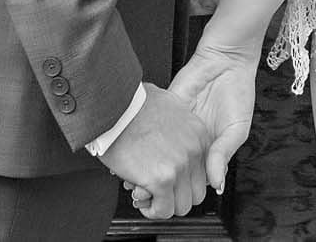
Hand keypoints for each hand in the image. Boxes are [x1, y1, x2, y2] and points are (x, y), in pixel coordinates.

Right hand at [98, 84, 210, 220]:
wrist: (113, 106)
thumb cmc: (131, 104)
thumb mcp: (167, 104)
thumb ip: (178, 122)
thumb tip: (172, 133)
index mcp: (198, 133)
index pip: (203, 171)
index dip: (184, 179)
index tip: (170, 179)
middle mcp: (194, 151)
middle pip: (197, 192)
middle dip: (176, 195)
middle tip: (158, 191)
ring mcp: (180, 166)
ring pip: (182, 206)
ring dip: (164, 205)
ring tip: (147, 195)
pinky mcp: (161, 179)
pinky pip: (164, 210)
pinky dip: (152, 210)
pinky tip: (141, 199)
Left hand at [144, 43, 254, 205]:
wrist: (225, 59)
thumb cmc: (238, 93)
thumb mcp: (237, 129)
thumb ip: (223, 154)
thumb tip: (216, 184)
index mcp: (208, 152)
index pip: (189, 182)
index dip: (177, 193)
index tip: (164, 201)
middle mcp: (189, 143)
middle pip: (168, 172)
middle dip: (156, 185)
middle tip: (142, 195)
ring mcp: (176, 128)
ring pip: (155, 155)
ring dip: (143, 168)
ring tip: (132, 181)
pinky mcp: (166, 111)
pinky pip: (150, 130)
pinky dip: (140, 142)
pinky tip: (131, 152)